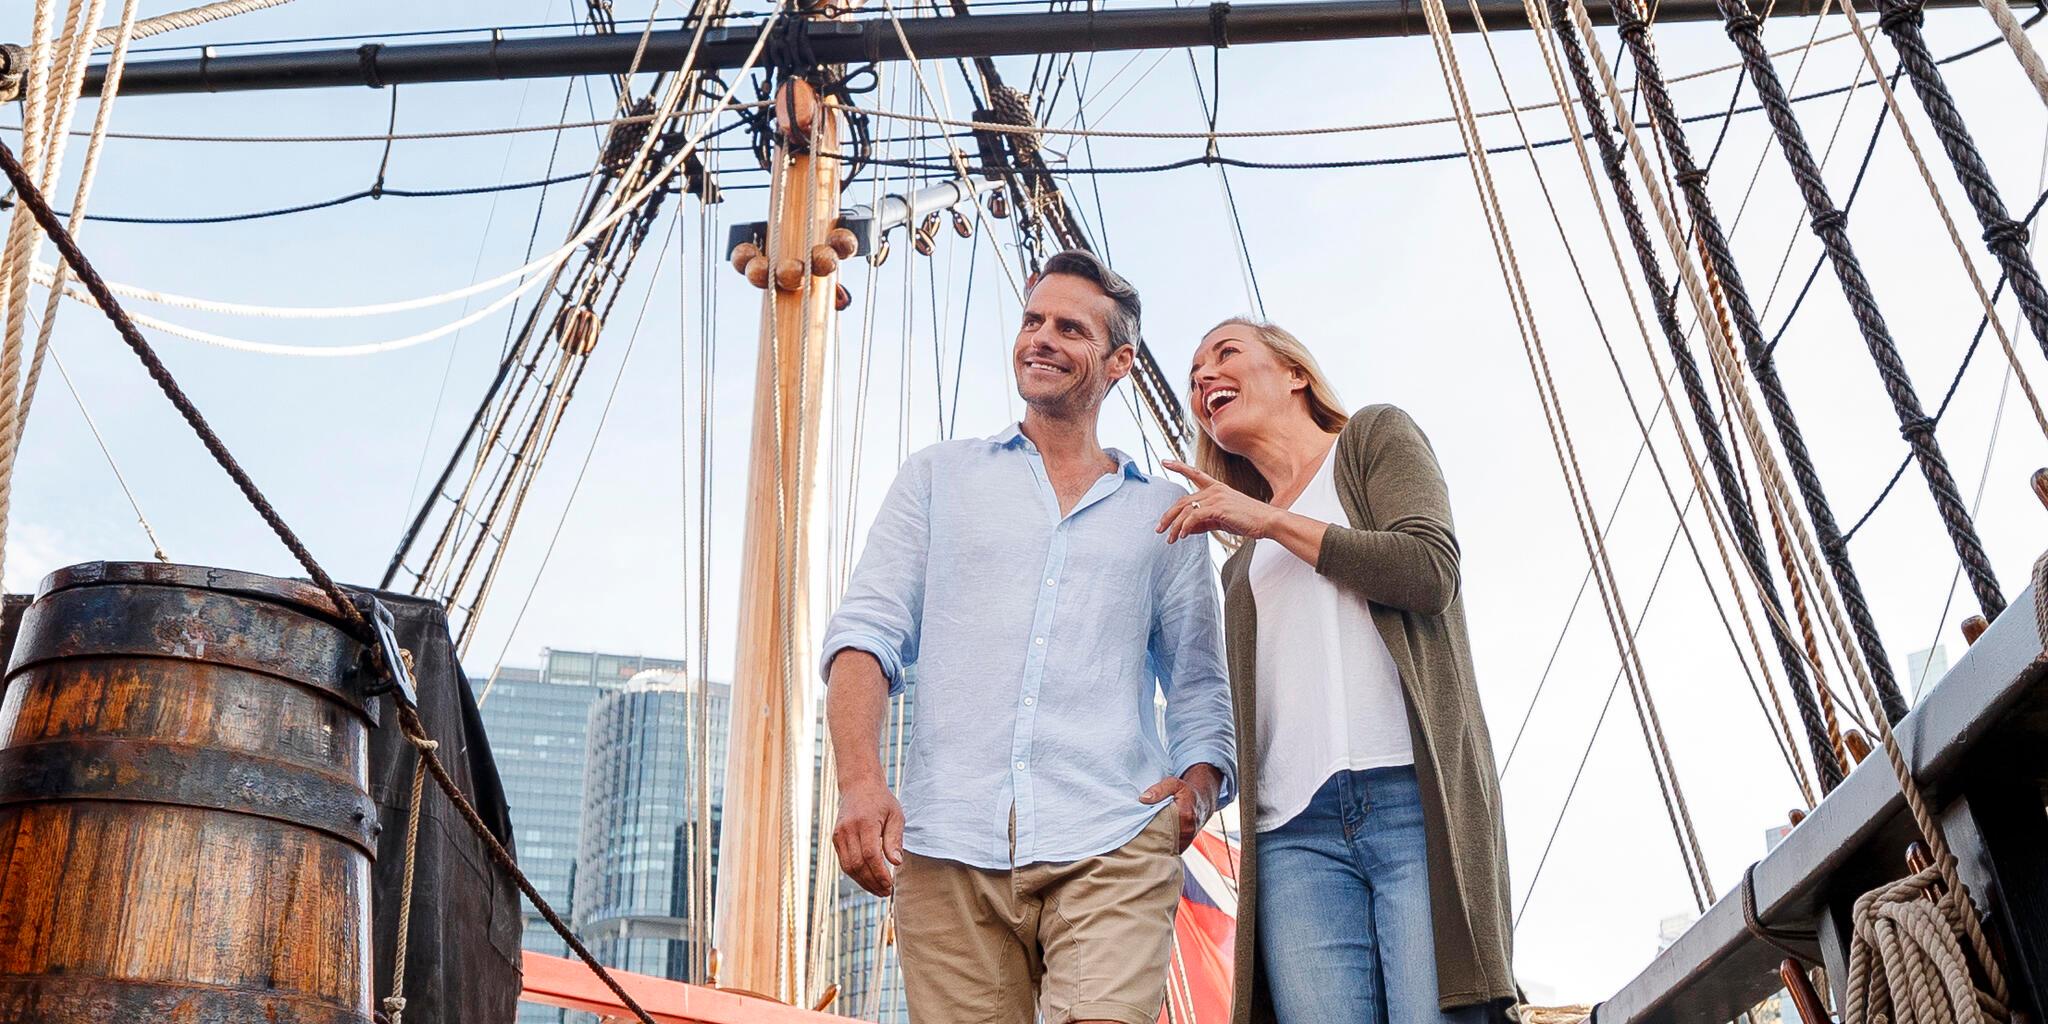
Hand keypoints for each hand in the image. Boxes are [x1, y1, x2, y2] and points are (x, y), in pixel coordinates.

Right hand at [833, 776, 904, 896]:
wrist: (859, 785)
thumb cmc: (881, 801)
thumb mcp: (895, 815)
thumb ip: (895, 839)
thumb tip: (896, 863)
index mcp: (865, 822)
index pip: (870, 855)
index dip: (880, 873)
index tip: (890, 885)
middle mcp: (848, 829)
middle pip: (858, 864)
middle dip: (872, 882)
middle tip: (886, 893)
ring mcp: (839, 834)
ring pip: (848, 867)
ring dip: (863, 882)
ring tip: (879, 891)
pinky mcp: (835, 838)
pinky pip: (844, 862)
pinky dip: (855, 874)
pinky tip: (868, 880)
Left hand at [1140, 763, 1222, 853]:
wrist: (1201, 801)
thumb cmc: (1186, 792)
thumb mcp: (1173, 784)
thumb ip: (1159, 789)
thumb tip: (1143, 798)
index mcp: (1185, 815)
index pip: (1162, 825)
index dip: (1147, 826)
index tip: (1136, 824)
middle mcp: (1187, 830)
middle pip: (1163, 839)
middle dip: (1149, 837)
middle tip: (1136, 834)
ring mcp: (1186, 840)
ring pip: (1166, 847)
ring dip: (1154, 843)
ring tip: (1142, 838)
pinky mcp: (1184, 845)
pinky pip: (1170, 850)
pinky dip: (1160, 847)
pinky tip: (1152, 840)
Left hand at [1156, 461, 1279, 542]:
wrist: (1267, 521)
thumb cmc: (1248, 520)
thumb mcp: (1222, 520)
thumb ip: (1204, 522)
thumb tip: (1186, 529)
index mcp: (1217, 488)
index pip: (1194, 474)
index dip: (1179, 467)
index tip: (1165, 462)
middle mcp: (1215, 490)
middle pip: (1183, 500)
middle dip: (1168, 516)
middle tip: (1159, 529)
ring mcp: (1216, 497)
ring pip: (1186, 510)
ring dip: (1175, 526)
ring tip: (1170, 539)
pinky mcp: (1218, 507)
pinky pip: (1194, 516)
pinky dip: (1186, 527)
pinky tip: (1183, 536)